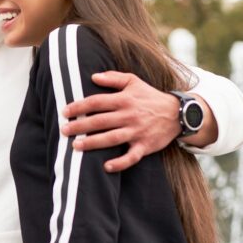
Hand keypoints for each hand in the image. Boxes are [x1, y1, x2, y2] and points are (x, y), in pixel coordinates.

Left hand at [61, 71, 179, 172]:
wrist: (178, 113)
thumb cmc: (150, 97)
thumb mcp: (134, 82)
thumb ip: (113, 78)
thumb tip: (93, 76)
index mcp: (124, 99)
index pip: (97, 102)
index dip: (79, 106)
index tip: (65, 112)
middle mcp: (129, 115)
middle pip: (100, 121)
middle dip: (80, 126)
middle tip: (63, 130)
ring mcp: (137, 131)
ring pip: (112, 138)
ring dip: (93, 143)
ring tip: (75, 146)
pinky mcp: (145, 146)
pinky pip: (132, 156)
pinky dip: (120, 163)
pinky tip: (106, 167)